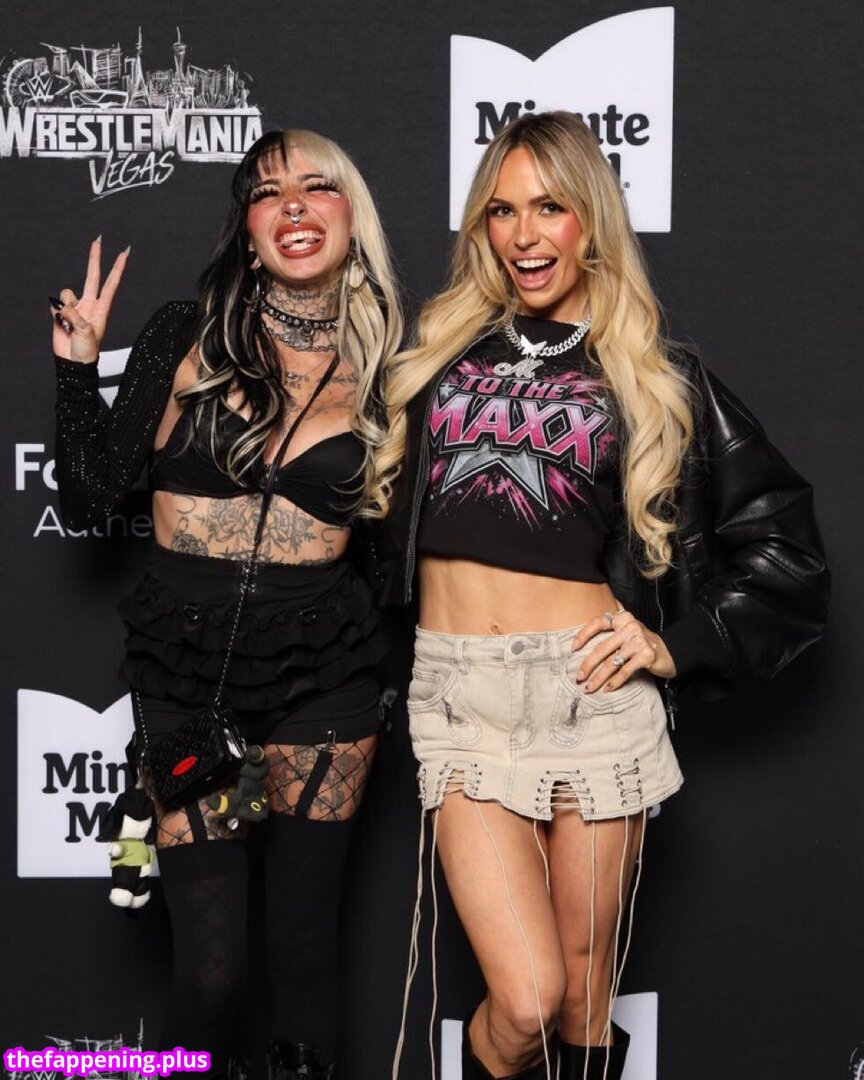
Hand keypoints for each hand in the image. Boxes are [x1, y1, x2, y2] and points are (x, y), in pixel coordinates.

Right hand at [51, 237, 128, 362]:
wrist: (73, 362)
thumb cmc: (87, 351)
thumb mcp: (86, 332)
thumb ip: (76, 315)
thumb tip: (64, 305)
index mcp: (102, 309)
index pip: (111, 284)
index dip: (117, 269)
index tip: (123, 255)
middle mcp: (90, 304)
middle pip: (92, 276)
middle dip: (94, 259)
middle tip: (98, 240)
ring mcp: (76, 308)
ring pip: (67, 293)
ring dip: (66, 306)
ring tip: (70, 324)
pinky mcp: (62, 312)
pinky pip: (56, 304)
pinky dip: (57, 312)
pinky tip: (62, 324)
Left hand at [570, 605, 675, 692]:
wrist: (670, 652)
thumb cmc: (642, 643)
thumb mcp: (628, 631)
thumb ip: (611, 630)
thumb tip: (583, 638)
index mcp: (623, 618)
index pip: (598, 623)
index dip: (583, 635)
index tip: (572, 649)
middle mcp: (631, 626)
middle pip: (602, 648)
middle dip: (588, 665)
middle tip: (578, 677)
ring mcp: (639, 640)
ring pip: (612, 662)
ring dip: (598, 677)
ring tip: (589, 687)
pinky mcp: (646, 655)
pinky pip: (625, 671)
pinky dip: (615, 682)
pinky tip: (607, 689)